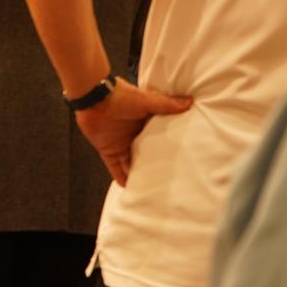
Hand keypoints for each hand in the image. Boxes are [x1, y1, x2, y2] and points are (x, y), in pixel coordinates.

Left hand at [74, 81, 193, 185]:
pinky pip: (115, 168)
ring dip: (139, 174)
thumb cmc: (121, 96)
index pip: (159, 140)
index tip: (181, 161)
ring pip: (132, 164)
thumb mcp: (148, 100)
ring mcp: (121, 145)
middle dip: (154, 166)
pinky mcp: (108, 150)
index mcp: (145, 125)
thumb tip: (190, 102)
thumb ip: (167, 104)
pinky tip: (129, 188)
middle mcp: (134, 136)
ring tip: (153, 189)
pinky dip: (121, 177)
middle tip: (169, 180)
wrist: (95, 97)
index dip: (167, 150)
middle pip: (146, 155)